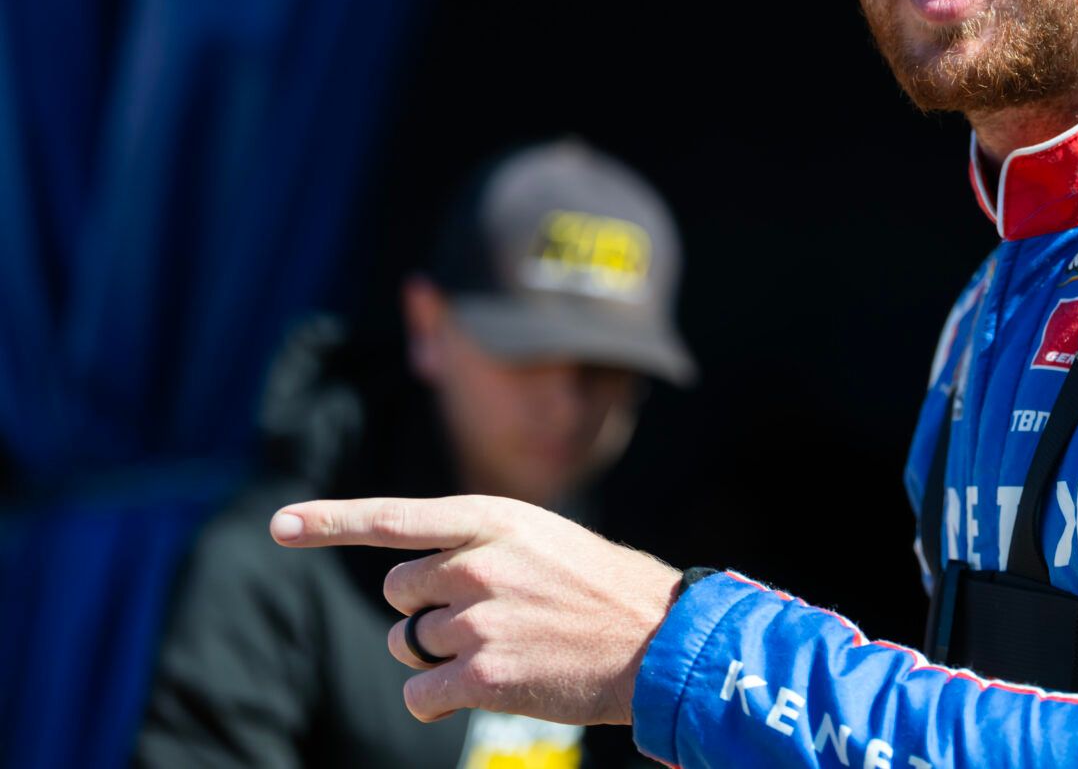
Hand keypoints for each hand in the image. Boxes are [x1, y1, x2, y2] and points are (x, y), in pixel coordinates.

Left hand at [270, 495, 679, 725]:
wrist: (658, 639)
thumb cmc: (601, 589)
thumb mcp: (541, 539)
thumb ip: (478, 546)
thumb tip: (412, 580)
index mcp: (495, 519)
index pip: (394, 518)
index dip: (330, 522)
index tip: (279, 525)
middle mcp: (479, 564)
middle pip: (398, 591)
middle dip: (425, 607)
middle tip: (482, 617)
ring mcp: (480, 621)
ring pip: (407, 643)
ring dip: (435, 654)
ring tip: (498, 652)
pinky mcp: (484, 677)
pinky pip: (420, 692)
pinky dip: (437, 698)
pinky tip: (481, 690)